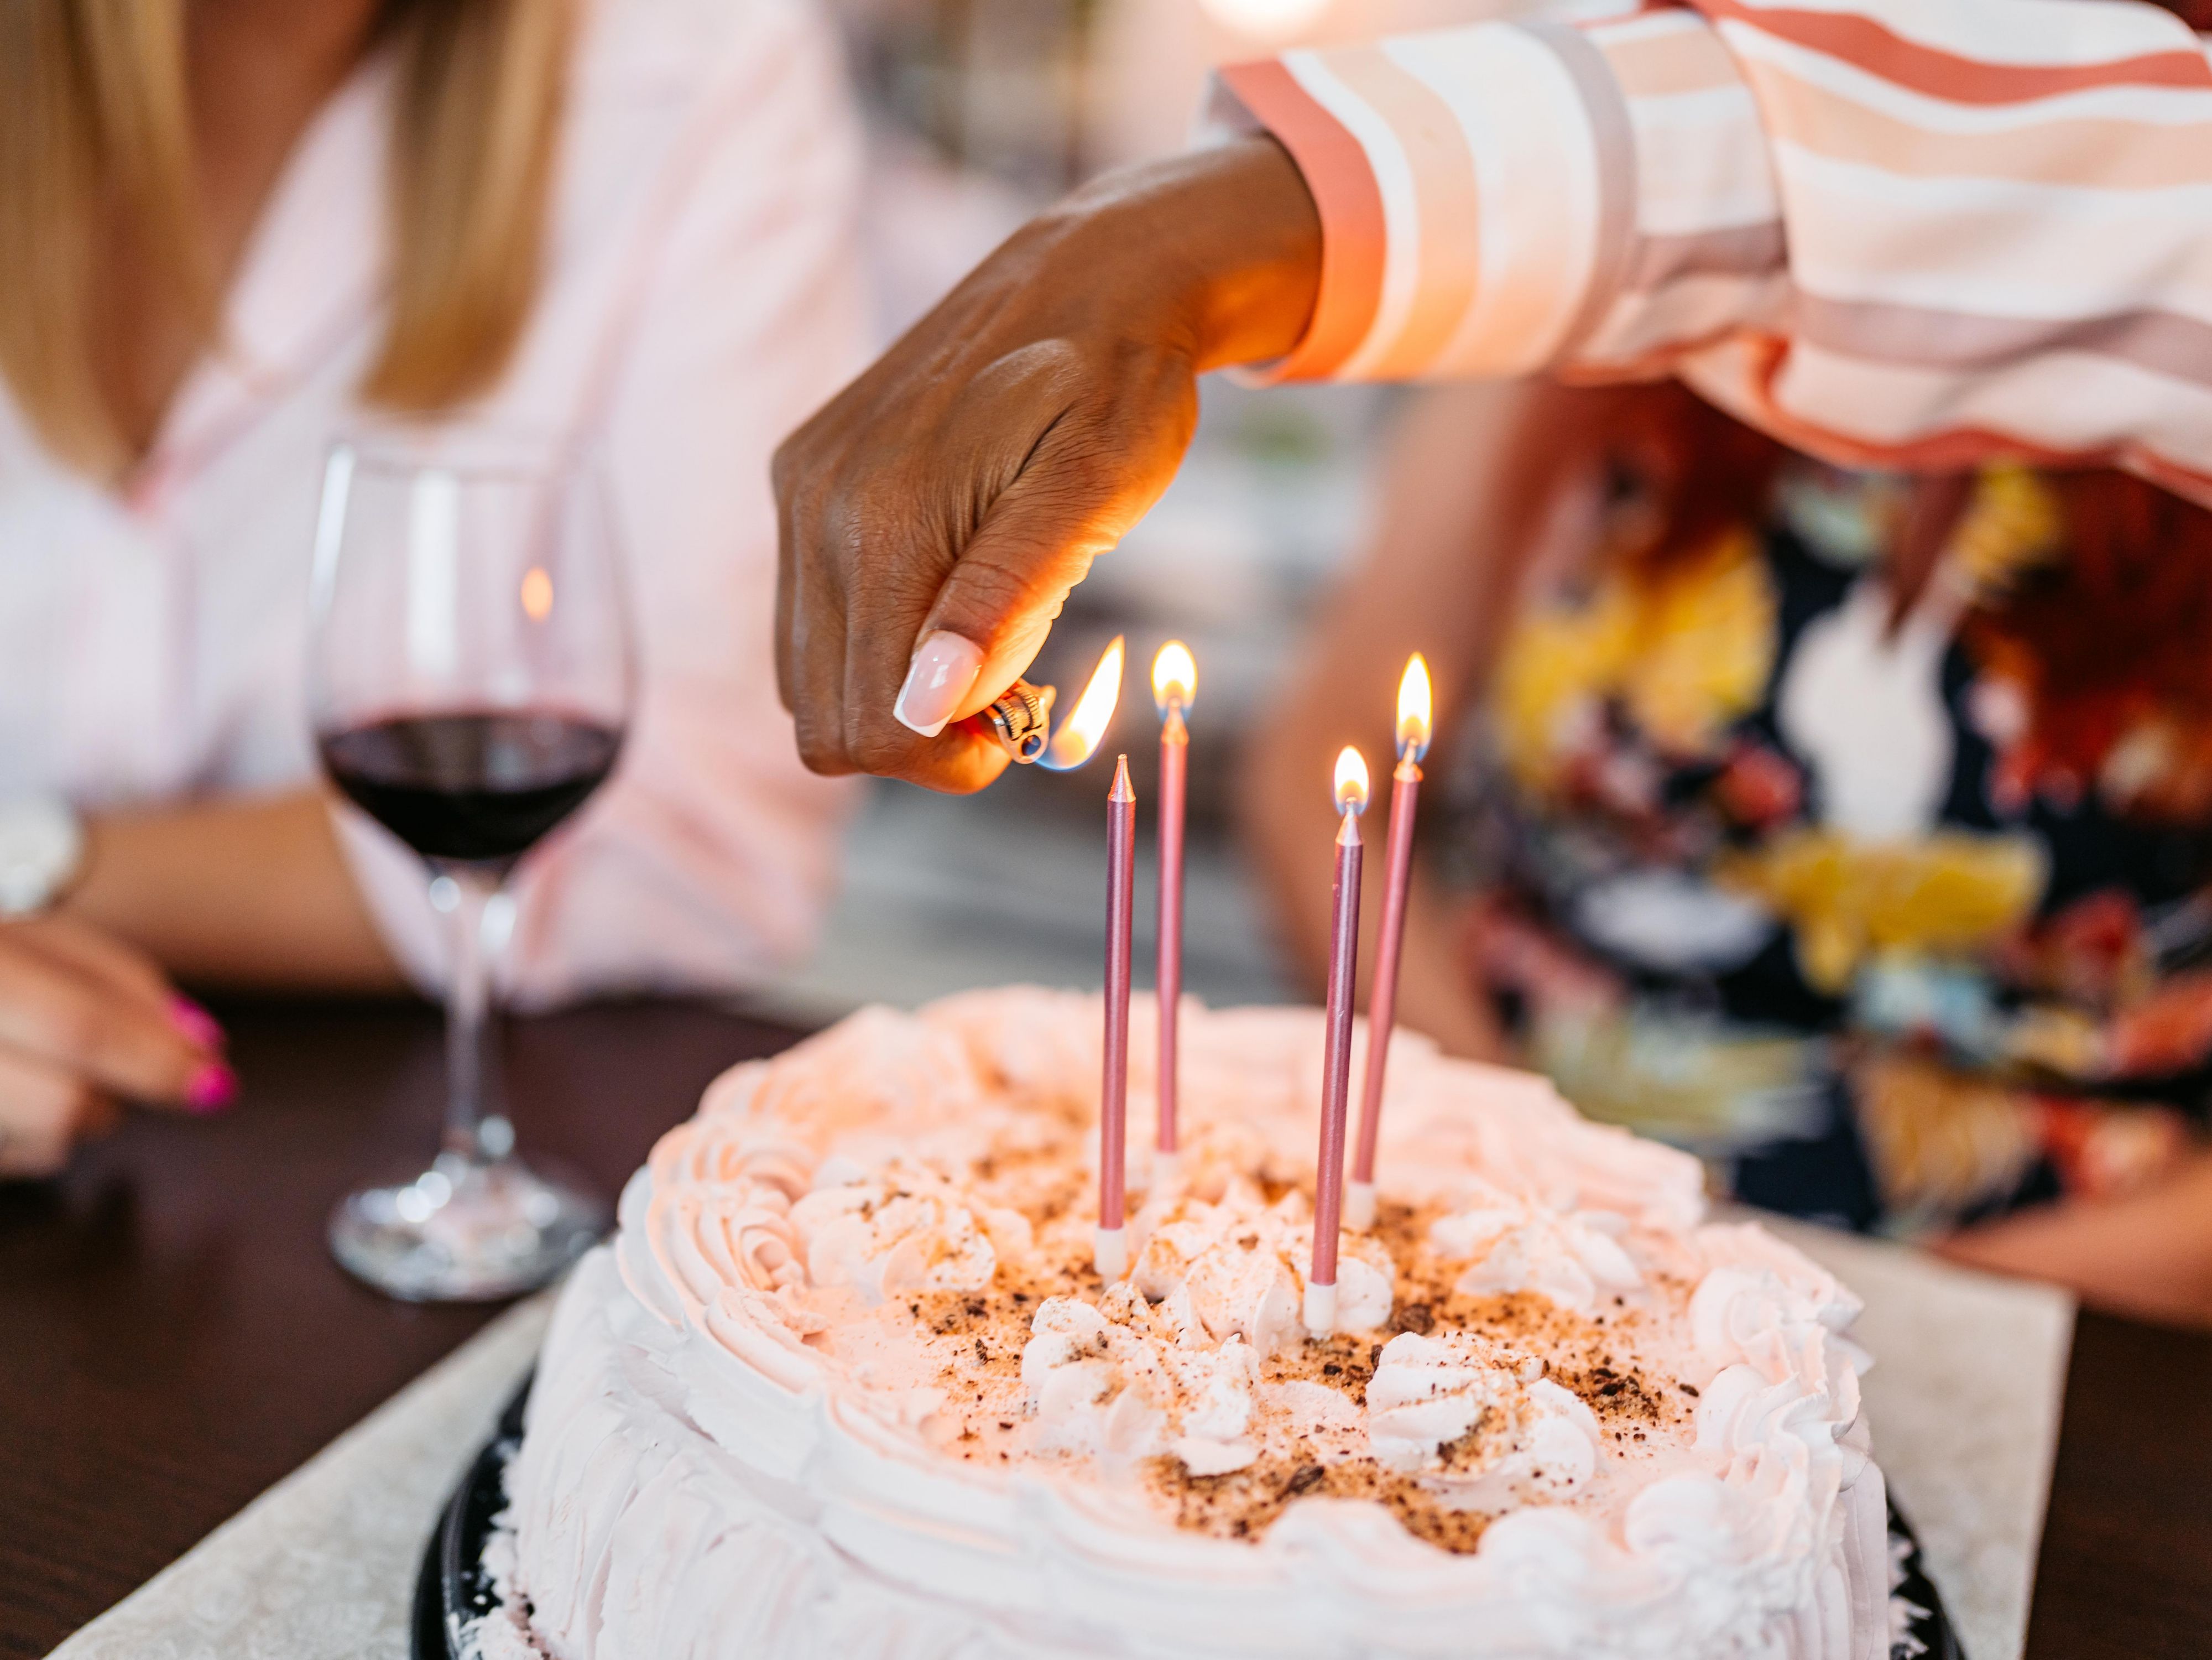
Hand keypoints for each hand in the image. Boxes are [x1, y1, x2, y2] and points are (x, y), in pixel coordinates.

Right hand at [0, 915, 232, 1178]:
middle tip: (111, 1079)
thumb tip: (205, 1050)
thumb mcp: (40, 936)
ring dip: (69, 1122)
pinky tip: (4, 1101)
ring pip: (40, 1148)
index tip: (215, 1081)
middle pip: (62, 1106)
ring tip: (33, 1071)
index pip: (79, 1027)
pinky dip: (25, 1143)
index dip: (156, 1060)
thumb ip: (126, 985)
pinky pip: (8, 1166)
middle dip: (112, 1099)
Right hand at [773, 137, 1320, 790]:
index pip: (875, 726)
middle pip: (826, 717)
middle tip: (1012, 686)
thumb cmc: (1119, 383)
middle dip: (919, 733)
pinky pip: (811, 615)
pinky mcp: (804, 475)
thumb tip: (923, 707)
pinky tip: (949, 593)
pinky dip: (875, 638)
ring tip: (985, 636)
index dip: (953, 758)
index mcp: (883, 522)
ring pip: (809, 676)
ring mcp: (800, 489)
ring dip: (894, 691)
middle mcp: (816, 508)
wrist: (1093, 269)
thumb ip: (1007, 599)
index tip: (1024, 721)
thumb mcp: (1095, 493)